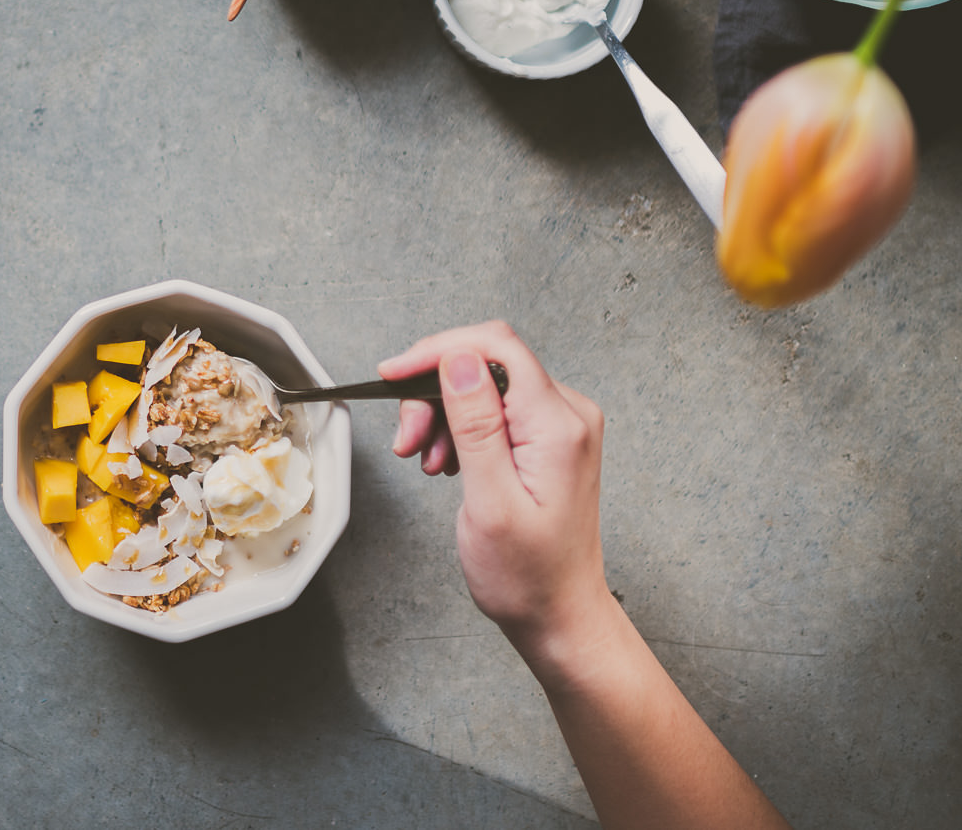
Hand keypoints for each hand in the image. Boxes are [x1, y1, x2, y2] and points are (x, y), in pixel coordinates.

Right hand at [379, 322, 610, 645]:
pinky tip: (447, 462)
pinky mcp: (548, 440)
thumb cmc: (527, 575)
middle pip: (486, 365)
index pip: (496, 347)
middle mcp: (568, 415)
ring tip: (425, 459)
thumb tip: (458, 359)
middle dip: (433, 393)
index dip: (438, 350)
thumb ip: (476, 423)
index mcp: (558, 425)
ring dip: (442, 415)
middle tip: (407, 439)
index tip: (393, 373)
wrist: (559, 615)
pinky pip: (496, 410)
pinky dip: (460, 430)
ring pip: (485, 387)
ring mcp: (561, 427)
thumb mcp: (490, 500)